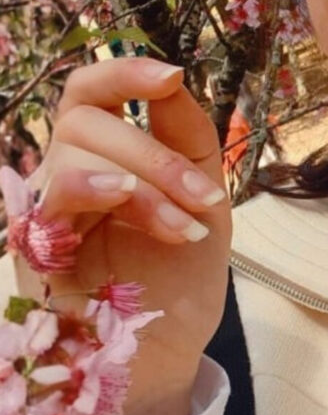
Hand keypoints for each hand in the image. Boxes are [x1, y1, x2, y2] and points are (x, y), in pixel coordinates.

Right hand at [16, 58, 231, 414]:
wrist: (169, 344)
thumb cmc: (181, 266)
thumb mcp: (202, 189)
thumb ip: (187, 134)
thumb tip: (172, 81)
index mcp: (105, 152)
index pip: (90, 90)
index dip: (123, 70)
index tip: (172, 74)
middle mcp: (67, 170)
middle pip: (87, 116)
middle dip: (158, 153)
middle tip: (206, 199)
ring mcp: (47, 205)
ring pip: (77, 147)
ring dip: (145, 180)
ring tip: (185, 227)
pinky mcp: (35, 244)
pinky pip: (55, 189)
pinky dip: (99, 184)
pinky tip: (131, 202)